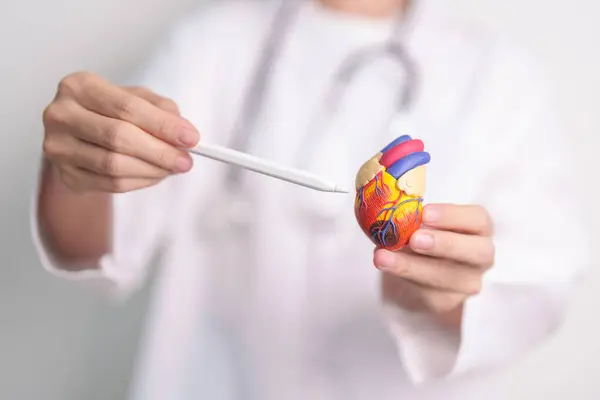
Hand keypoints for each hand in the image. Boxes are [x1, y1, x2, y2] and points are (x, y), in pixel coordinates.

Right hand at [42, 71, 199, 192]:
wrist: (78, 137)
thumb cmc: (110, 112)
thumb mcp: (136, 99)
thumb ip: (161, 110)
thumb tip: (184, 132)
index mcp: (79, 86)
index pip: (127, 107)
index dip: (162, 125)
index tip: (191, 138)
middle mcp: (61, 114)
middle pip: (119, 137)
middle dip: (160, 152)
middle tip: (186, 160)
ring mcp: (59, 147)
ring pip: (114, 165)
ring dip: (152, 170)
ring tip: (173, 168)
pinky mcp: (65, 174)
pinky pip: (110, 184)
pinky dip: (139, 181)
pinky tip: (154, 175)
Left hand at [375, 204, 494, 316]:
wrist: (416, 267)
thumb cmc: (425, 233)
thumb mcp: (422, 220)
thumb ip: (413, 215)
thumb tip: (389, 209)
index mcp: (479, 229)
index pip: (478, 220)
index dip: (453, 216)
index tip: (425, 212)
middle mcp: (481, 256)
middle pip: (477, 252)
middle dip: (445, 244)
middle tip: (415, 238)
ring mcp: (468, 281)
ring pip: (447, 277)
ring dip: (412, 266)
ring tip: (383, 255)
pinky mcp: (448, 300)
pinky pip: (428, 292)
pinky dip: (403, 276)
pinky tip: (385, 265)